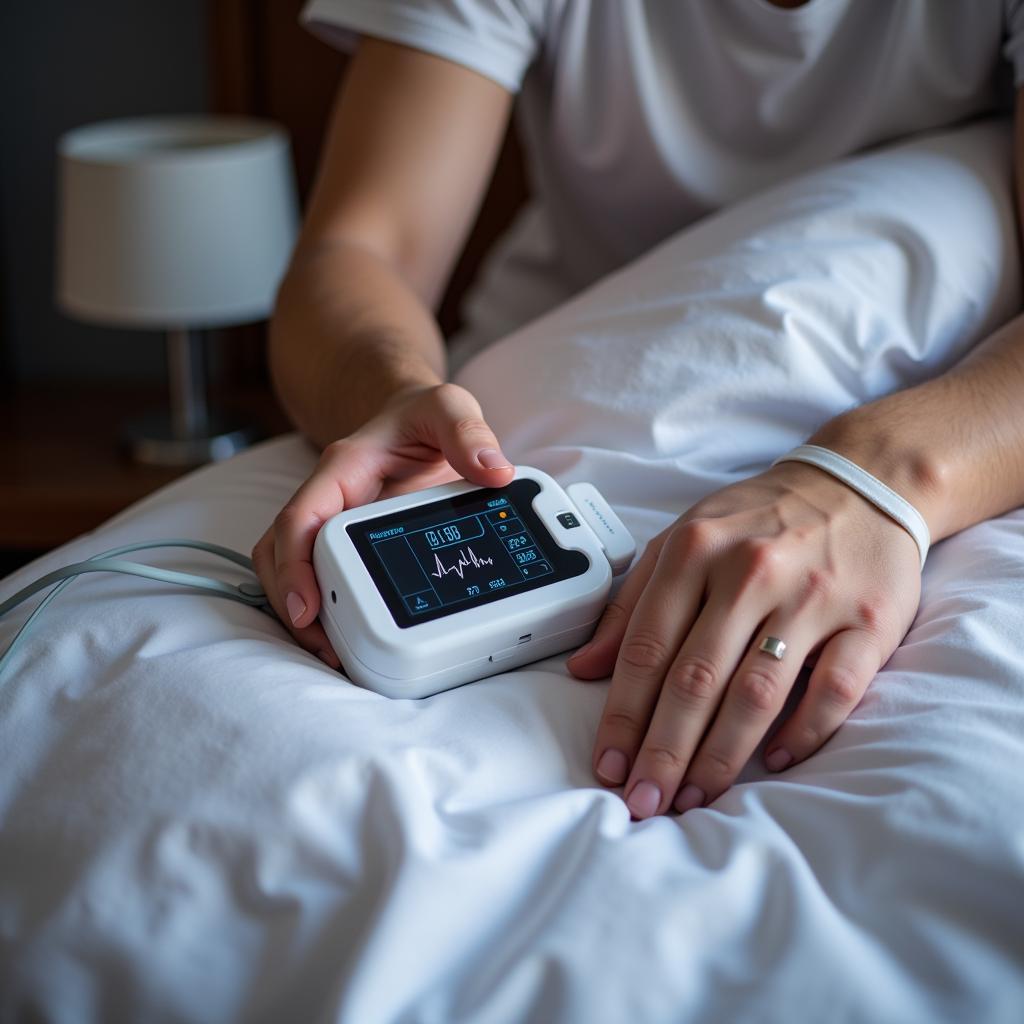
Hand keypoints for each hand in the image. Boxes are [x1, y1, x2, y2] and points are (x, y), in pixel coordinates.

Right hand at [252, 382, 513, 665]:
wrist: (416, 417)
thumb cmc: (425, 415)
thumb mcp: (449, 408)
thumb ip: (468, 432)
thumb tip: (494, 471)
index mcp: (344, 469)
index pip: (301, 519)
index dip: (296, 566)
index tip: (307, 609)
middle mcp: (330, 498)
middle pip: (282, 554)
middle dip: (293, 603)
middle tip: (325, 647)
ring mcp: (334, 522)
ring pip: (292, 569)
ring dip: (303, 612)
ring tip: (333, 652)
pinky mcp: (348, 542)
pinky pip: (319, 575)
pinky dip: (325, 607)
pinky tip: (348, 635)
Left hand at [567, 461, 921, 818]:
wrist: (859, 485)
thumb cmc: (759, 520)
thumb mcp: (683, 539)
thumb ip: (632, 603)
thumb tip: (584, 668)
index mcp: (695, 550)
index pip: (646, 648)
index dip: (623, 714)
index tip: (609, 764)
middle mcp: (750, 571)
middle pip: (695, 679)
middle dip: (663, 750)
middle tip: (644, 802)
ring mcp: (814, 596)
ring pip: (757, 693)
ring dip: (720, 755)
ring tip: (693, 796)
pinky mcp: (870, 620)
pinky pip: (834, 690)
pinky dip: (803, 732)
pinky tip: (773, 762)